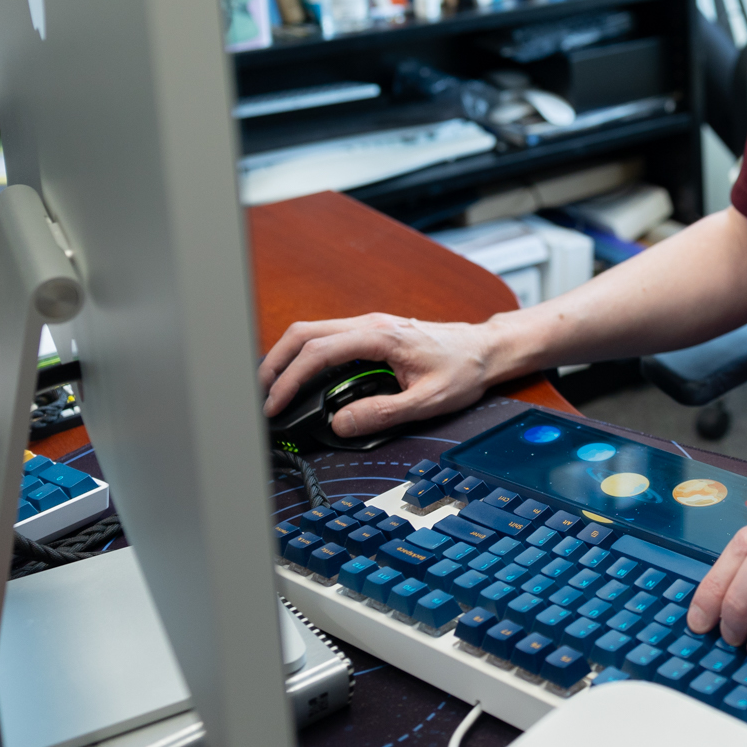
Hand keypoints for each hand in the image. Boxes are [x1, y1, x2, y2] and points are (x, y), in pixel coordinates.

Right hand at [258, 312, 516, 437]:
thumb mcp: (427, 401)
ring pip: (314, 332)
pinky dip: (306, 356)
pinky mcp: (372, 334)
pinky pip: (329, 338)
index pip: (320, 351)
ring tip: (273, 388)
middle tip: (260, 395)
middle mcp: (371, 324)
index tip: (275, 404)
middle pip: (305, 333)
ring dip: (288, 357)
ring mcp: (370, 326)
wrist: (486, 350)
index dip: (290, 378)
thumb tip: (341, 423)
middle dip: (275, 362)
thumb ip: (382, 413)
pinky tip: (301, 378)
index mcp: (381, 336)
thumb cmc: (463, 369)